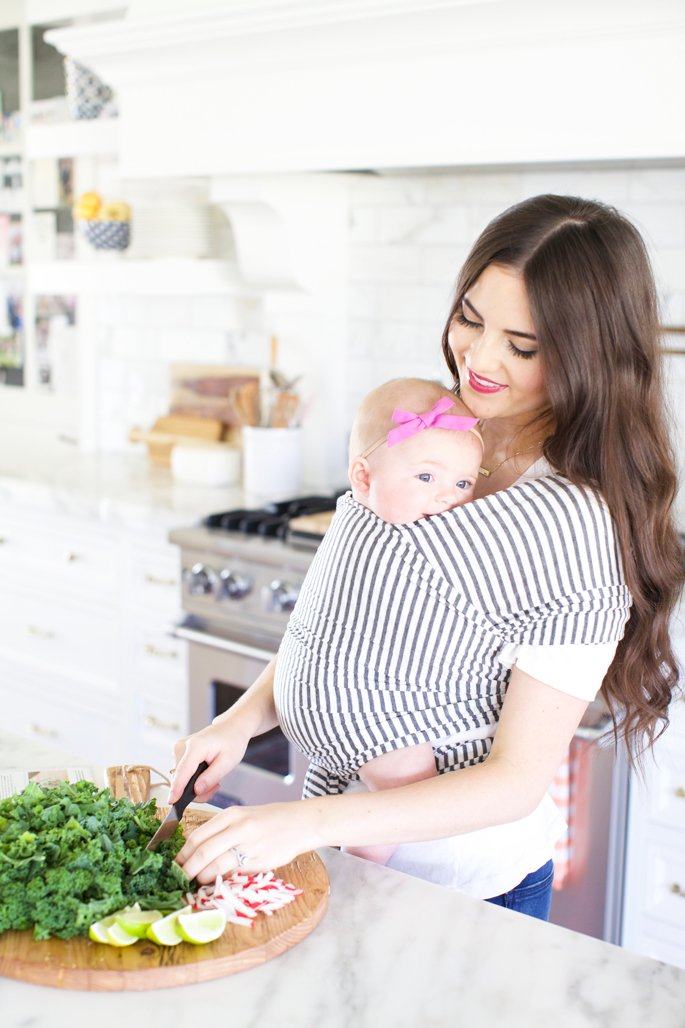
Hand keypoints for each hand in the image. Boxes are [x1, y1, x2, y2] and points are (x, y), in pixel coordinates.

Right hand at [169, 719, 250, 804]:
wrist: (230, 727)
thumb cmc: (232, 742)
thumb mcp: (228, 762)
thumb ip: (211, 777)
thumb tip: (196, 791)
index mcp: (195, 746)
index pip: (182, 771)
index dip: (177, 789)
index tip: (172, 802)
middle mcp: (182, 746)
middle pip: (181, 779)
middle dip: (196, 790)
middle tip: (216, 788)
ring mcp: (179, 749)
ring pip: (181, 778)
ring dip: (196, 786)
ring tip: (214, 781)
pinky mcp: (179, 753)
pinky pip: (182, 774)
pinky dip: (193, 780)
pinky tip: (207, 776)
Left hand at [175, 800, 321, 882]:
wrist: (300, 822)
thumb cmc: (269, 819)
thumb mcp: (243, 816)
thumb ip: (222, 831)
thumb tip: (196, 852)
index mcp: (231, 814)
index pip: (198, 835)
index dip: (183, 853)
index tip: (174, 864)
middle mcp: (239, 828)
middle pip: (203, 851)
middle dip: (187, 868)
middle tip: (179, 878)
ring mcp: (250, 845)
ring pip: (217, 865)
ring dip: (202, 877)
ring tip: (196, 882)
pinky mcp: (261, 861)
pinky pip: (235, 873)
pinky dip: (222, 880)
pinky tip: (217, 883)